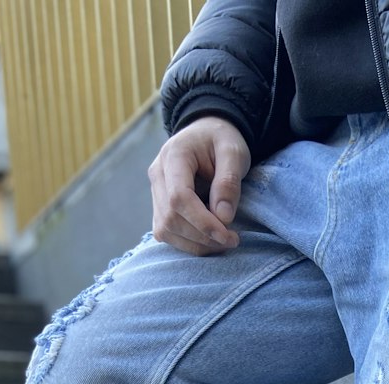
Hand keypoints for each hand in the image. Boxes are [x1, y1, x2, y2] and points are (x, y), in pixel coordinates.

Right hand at [148, 117, 250, 255]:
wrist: (207, 134)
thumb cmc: (221, 140)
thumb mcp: (234, 152)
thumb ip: (228, 181)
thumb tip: (223, 217)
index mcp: (173, 155)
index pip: (179, 198)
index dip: (203, 223)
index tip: (228, 236)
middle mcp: (157, 174)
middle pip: (171, 218)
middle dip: (202, 237)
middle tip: (231, 240)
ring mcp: (155, 191)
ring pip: (166, 230)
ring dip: (196, 244)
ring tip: (223, 241)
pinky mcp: (159, 206)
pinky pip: (167, 233)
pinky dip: (189, 243)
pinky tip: (209, 239)